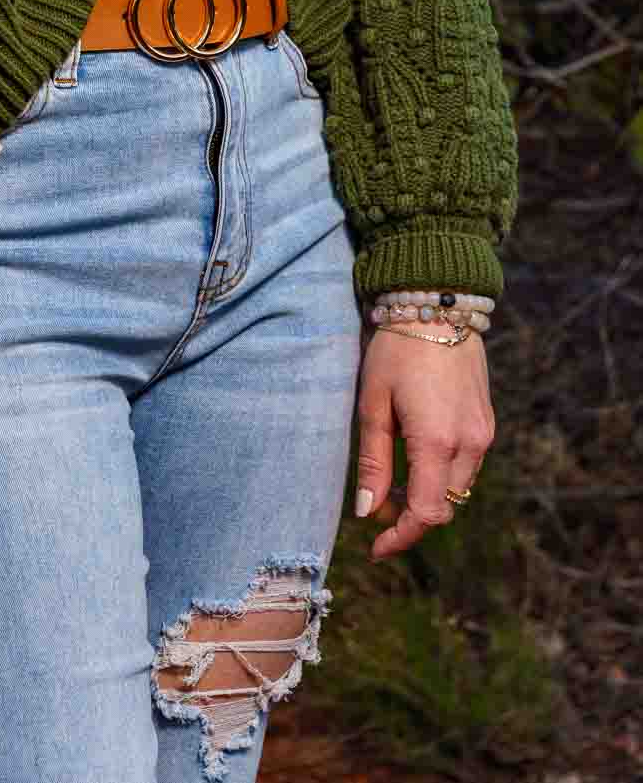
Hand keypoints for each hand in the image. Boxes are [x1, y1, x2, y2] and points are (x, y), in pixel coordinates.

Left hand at [354, 325, 495, 558]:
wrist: (438, 306)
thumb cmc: (396, 351)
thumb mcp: (373, 403)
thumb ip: (373, 460)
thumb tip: (366, 513)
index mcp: (436, 441)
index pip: (427, 513)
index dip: (401, 537)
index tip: (375, 547)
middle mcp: (469, 444)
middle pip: (444, 506)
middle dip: (410, 517)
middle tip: (374, 509)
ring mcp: (483, 434)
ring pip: (457, 487)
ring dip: (427, 495)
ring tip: (391, 482)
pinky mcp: (487, 422)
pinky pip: (466, 464)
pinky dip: (441, 473)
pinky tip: (415, 455)